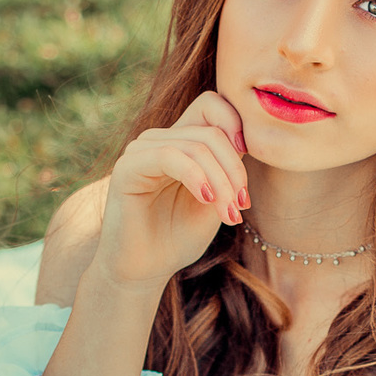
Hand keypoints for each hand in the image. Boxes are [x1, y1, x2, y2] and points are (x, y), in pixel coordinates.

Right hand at [93, 90, 249, 290]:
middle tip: (241, 205)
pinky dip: (195, 176)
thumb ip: (227, 169)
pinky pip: (168, 156)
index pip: (212, 105)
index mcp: (181, 142)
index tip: (248, 166)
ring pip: (196, 146)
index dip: (237, 125)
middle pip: (212, 131)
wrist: (144, 270)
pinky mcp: (127, 167)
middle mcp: (159, 140)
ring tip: (229, 213)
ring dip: (221, 181)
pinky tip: (206, 200)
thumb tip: (246, 142)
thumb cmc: (177, 237)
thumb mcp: (215, 200)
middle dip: (235, 170)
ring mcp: (141, 150)